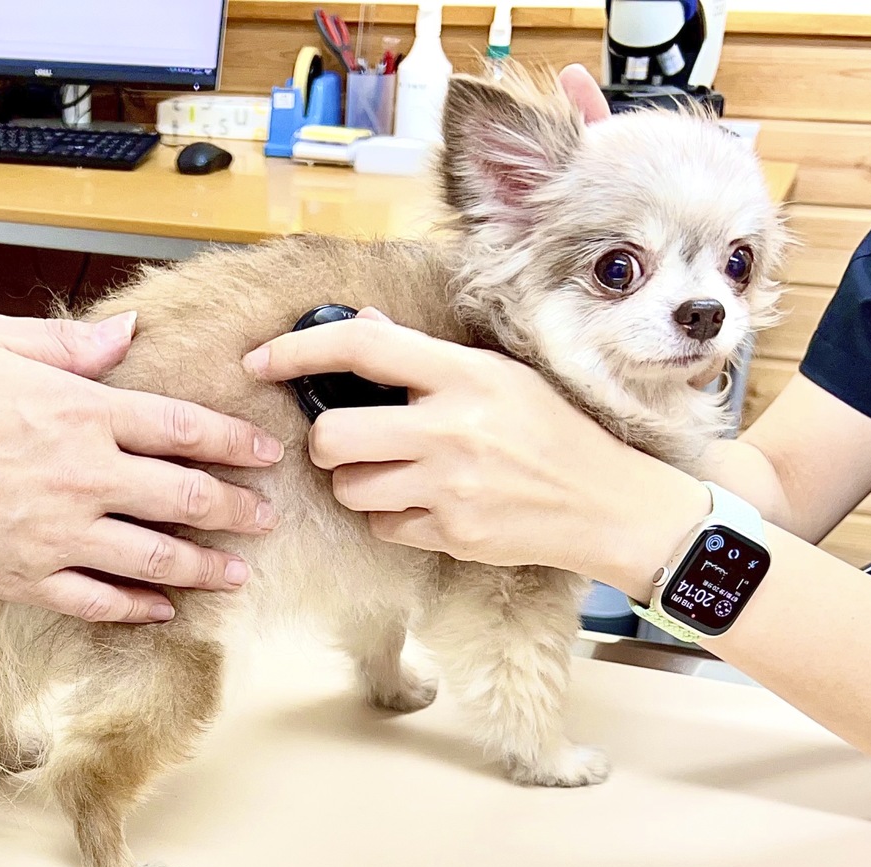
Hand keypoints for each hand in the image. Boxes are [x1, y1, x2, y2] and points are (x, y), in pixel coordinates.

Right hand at [0, 319, 283, 621]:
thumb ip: (65, 344)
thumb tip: (125, 334)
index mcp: (79, 411)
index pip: (179, 427)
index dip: (230, 440)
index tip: (265, 451)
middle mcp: (81, 475)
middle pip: (182, 496)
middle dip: (234, 508)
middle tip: (266, 517)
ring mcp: (55, 534)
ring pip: (152, 557)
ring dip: (201, 566)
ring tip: (234, 573)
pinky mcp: (22, 578)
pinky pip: (95, 600)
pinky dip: (135, 607)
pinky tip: (161, 609)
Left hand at [241, 313, 703, 593]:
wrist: (608, 503)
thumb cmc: (555, 433)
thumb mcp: (502, 377)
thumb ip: (430, 360)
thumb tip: (367, 328)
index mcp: (464, 374)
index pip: (362, 346)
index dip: (299, 350)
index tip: (262, 360)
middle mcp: (452, 427)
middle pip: (332, 435)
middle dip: (326, 442)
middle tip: (348, 441)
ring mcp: (450, 486)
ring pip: (349, 489)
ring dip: (358, 484)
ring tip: (398, 475)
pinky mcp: (452, 533)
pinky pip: (384, 527)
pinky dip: (393, 519)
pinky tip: (429, 506)